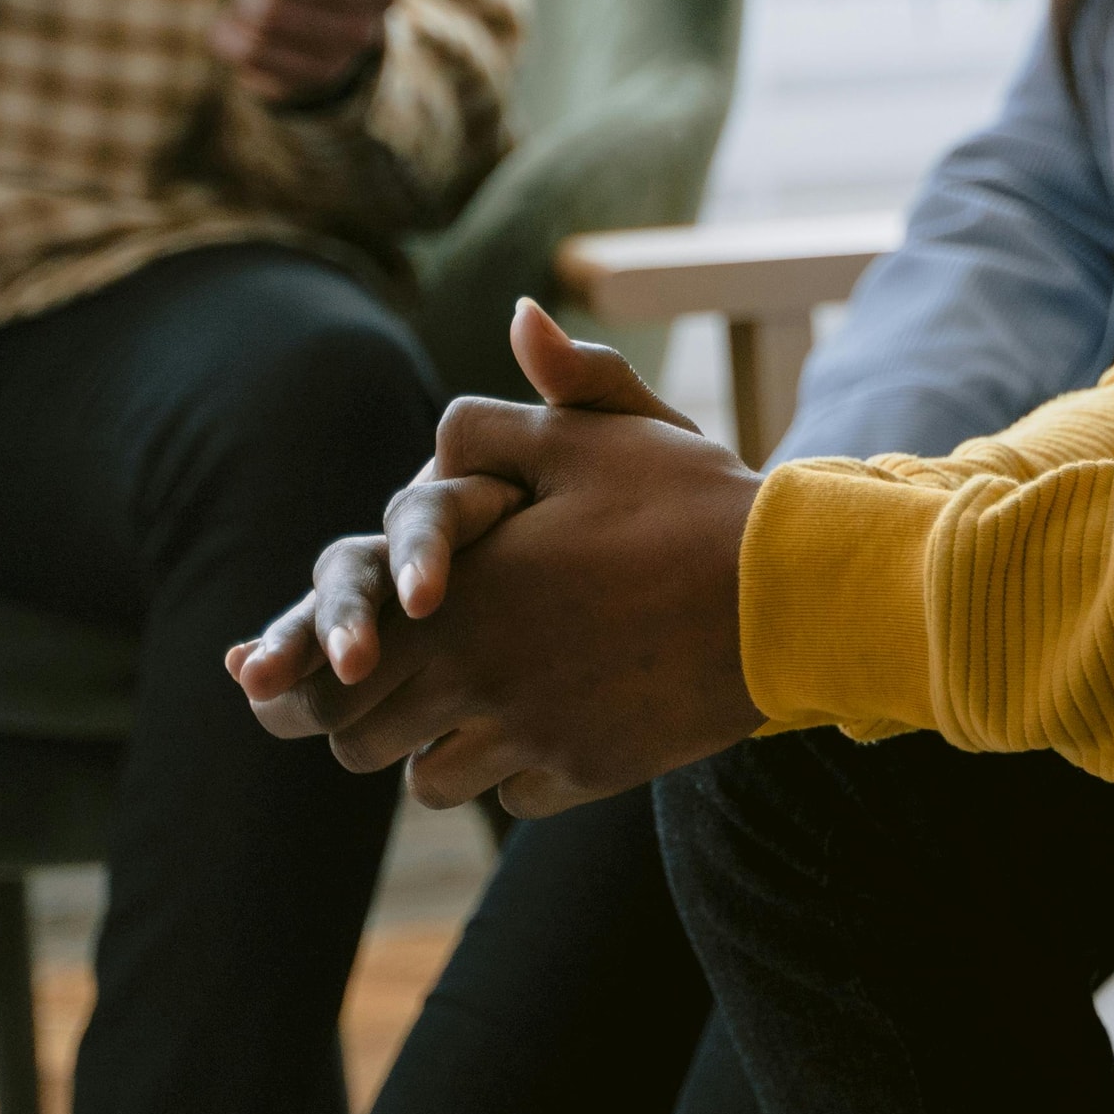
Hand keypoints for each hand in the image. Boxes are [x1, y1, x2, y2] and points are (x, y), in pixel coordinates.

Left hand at [230, 303, 768, 814]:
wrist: (788, 595)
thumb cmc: (687, 504)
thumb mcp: (600, 434)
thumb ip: (525, 398)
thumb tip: (514, 317)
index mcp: (459, 600)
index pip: (335, 672)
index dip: (326, 663)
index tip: (352, 645)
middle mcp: (479, 680)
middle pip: (359, 743)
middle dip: (370, 715)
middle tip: (403, 679)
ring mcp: (534, 735)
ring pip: (432, 781)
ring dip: (437, 749)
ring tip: (472, 706)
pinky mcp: (588, 772)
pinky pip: (513, 797)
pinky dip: (515, 773)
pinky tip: (548, 722)